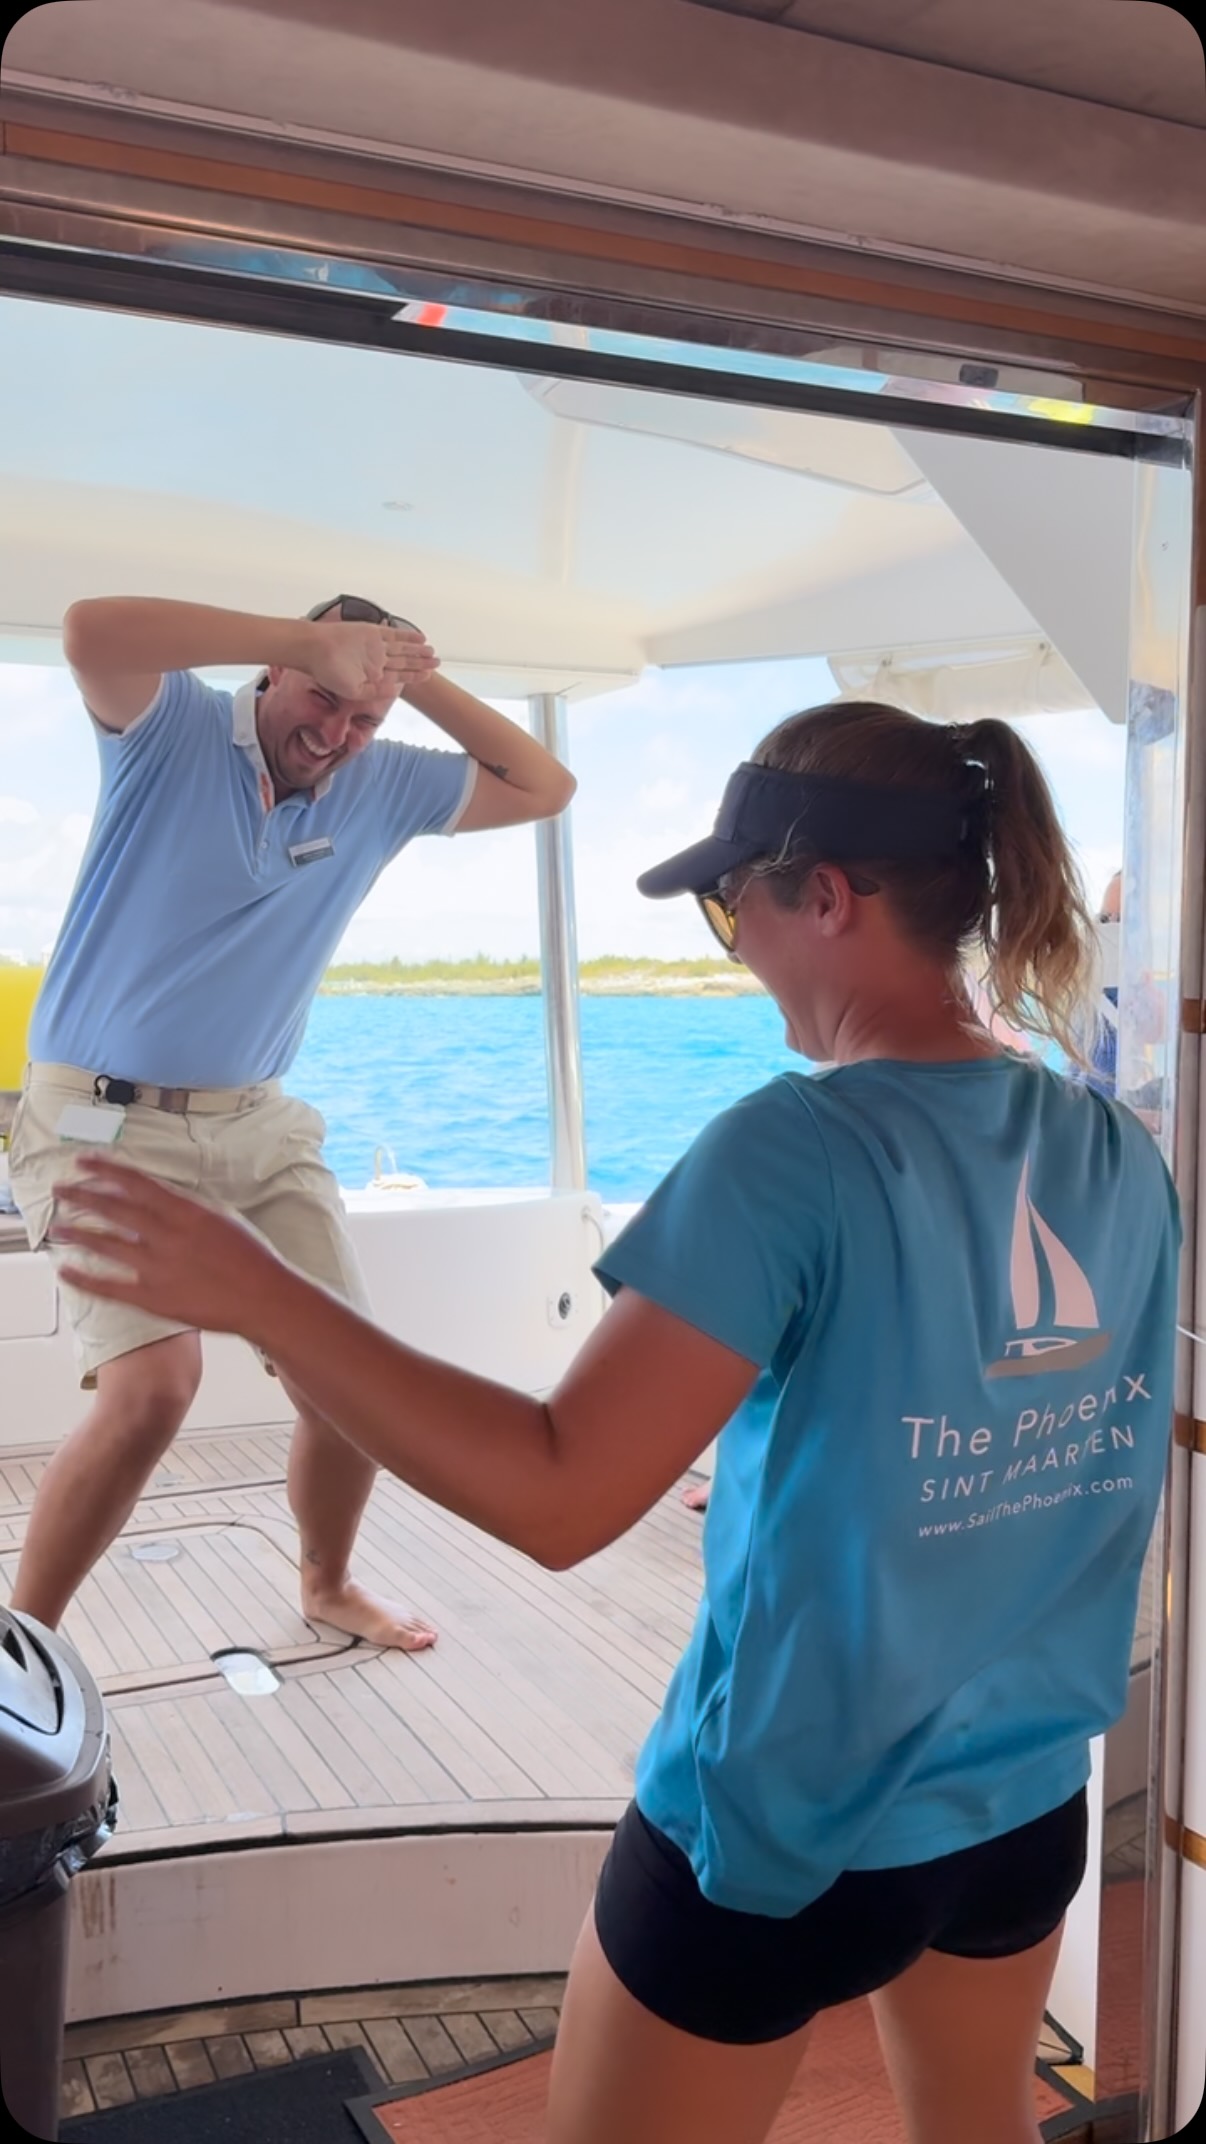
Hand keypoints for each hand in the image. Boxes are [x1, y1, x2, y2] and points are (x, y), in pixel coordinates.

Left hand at [52, 1157, 285, 1338]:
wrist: (264, 1299)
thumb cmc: (251, 1259)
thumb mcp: (222, 1219)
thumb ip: (189, 1210)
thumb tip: (163, 1198)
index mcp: (186, 1212)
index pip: (136, 1183)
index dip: (106, 1170)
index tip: (84, 1162)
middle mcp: (167, 1235)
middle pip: (114, 1209)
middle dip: (83, 1196)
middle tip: (61, 1190)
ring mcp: (157, 1267)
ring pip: (107, 1244)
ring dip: (78, 1233)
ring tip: (57, 1227)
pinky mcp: (153, 1298)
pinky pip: (111, 1287)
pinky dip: (85, 1279)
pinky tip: (66, 1271)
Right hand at [304, 619, 438, 700]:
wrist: (315, 649)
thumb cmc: (329, 673)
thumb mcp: (355, 691)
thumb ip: (376, 691)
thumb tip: (396, 689)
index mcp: (372, 676)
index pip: (398, 676)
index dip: (414, 675)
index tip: (429, 676)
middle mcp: (376, 661)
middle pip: (403, 661)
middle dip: (421, 662)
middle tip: (438, 662)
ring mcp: (375, 646)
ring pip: (402, 648)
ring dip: (417, 650)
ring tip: (433, 652)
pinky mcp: (372, 632)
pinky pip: (393, 634)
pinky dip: (407, 635)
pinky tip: (420, 638)